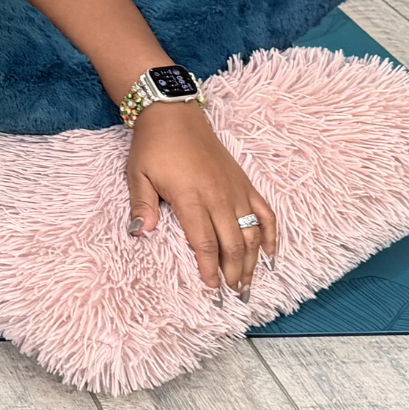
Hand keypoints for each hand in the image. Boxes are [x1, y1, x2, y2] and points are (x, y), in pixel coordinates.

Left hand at [125, 102, 277, 302]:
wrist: (174, 115)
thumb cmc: (152, 146)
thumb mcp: (137, 175)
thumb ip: (141, 206)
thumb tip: (139, 233)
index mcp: (191, 197)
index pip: (204, 242)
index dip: (209, 269)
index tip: (211, 289)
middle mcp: (218, 196)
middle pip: (232, 243)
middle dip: (234, 272)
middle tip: (233, 295)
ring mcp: (235, 189)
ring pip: (251, 232)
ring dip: (252, 261)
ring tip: (248, 284)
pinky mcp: (244, 182)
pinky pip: (264, 212)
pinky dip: (270, 234)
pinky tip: (270, 254)